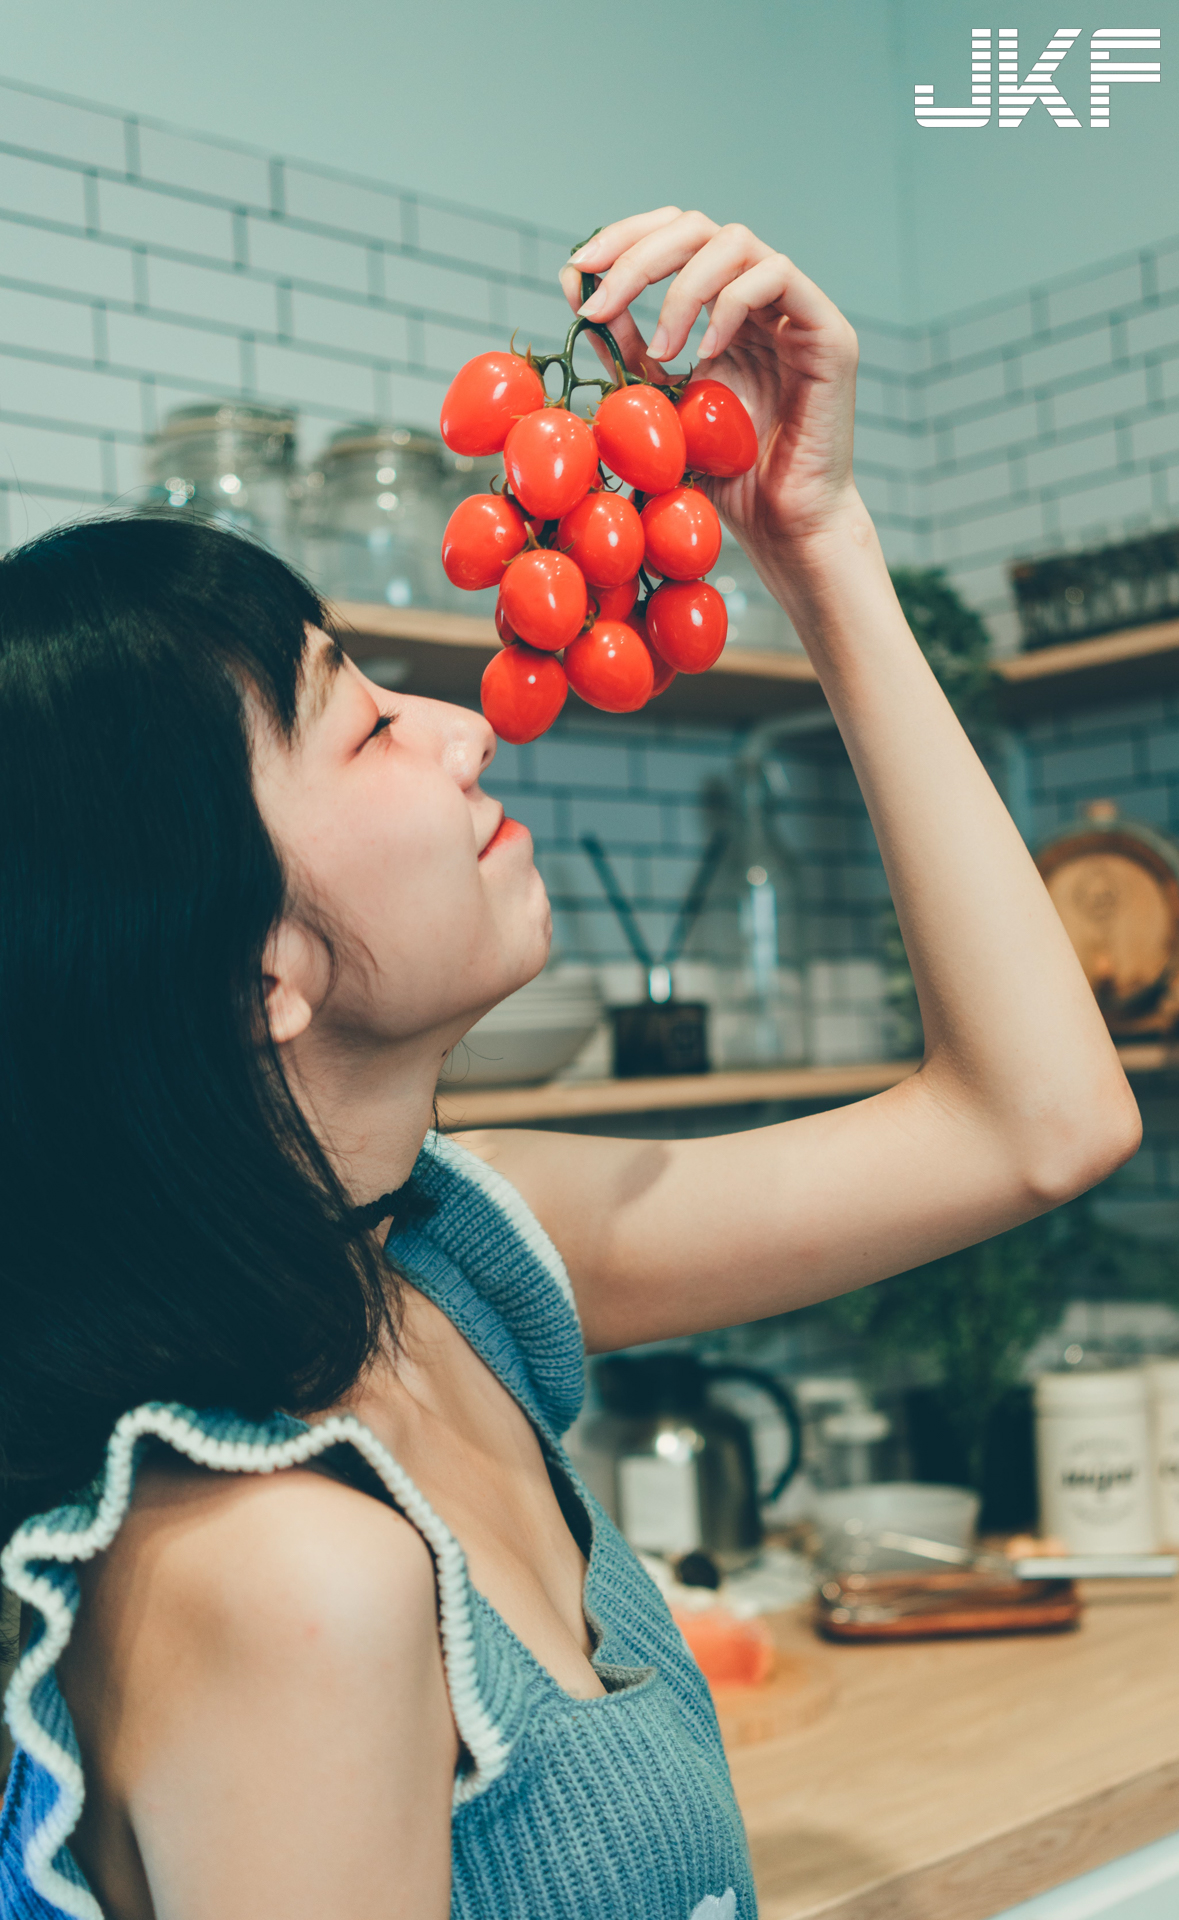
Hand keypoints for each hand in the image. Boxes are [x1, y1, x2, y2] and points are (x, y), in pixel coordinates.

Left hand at [558, 208, 859, 559]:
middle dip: (638, 253)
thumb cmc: (727, 477)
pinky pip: (777, 276)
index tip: (577, 271)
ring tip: (661, 351)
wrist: (783, 526)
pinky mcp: (828, 332)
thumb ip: (628, 351)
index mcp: (721, 308)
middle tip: (601, 299)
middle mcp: (761, 299)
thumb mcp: (659, 405)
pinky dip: (730, 304)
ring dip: (681, 288)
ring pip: (735, 242)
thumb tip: (578, 293)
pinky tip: (706, 352)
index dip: (624, 240)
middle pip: (697, 227)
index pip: (673, 238)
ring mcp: (797, 311)